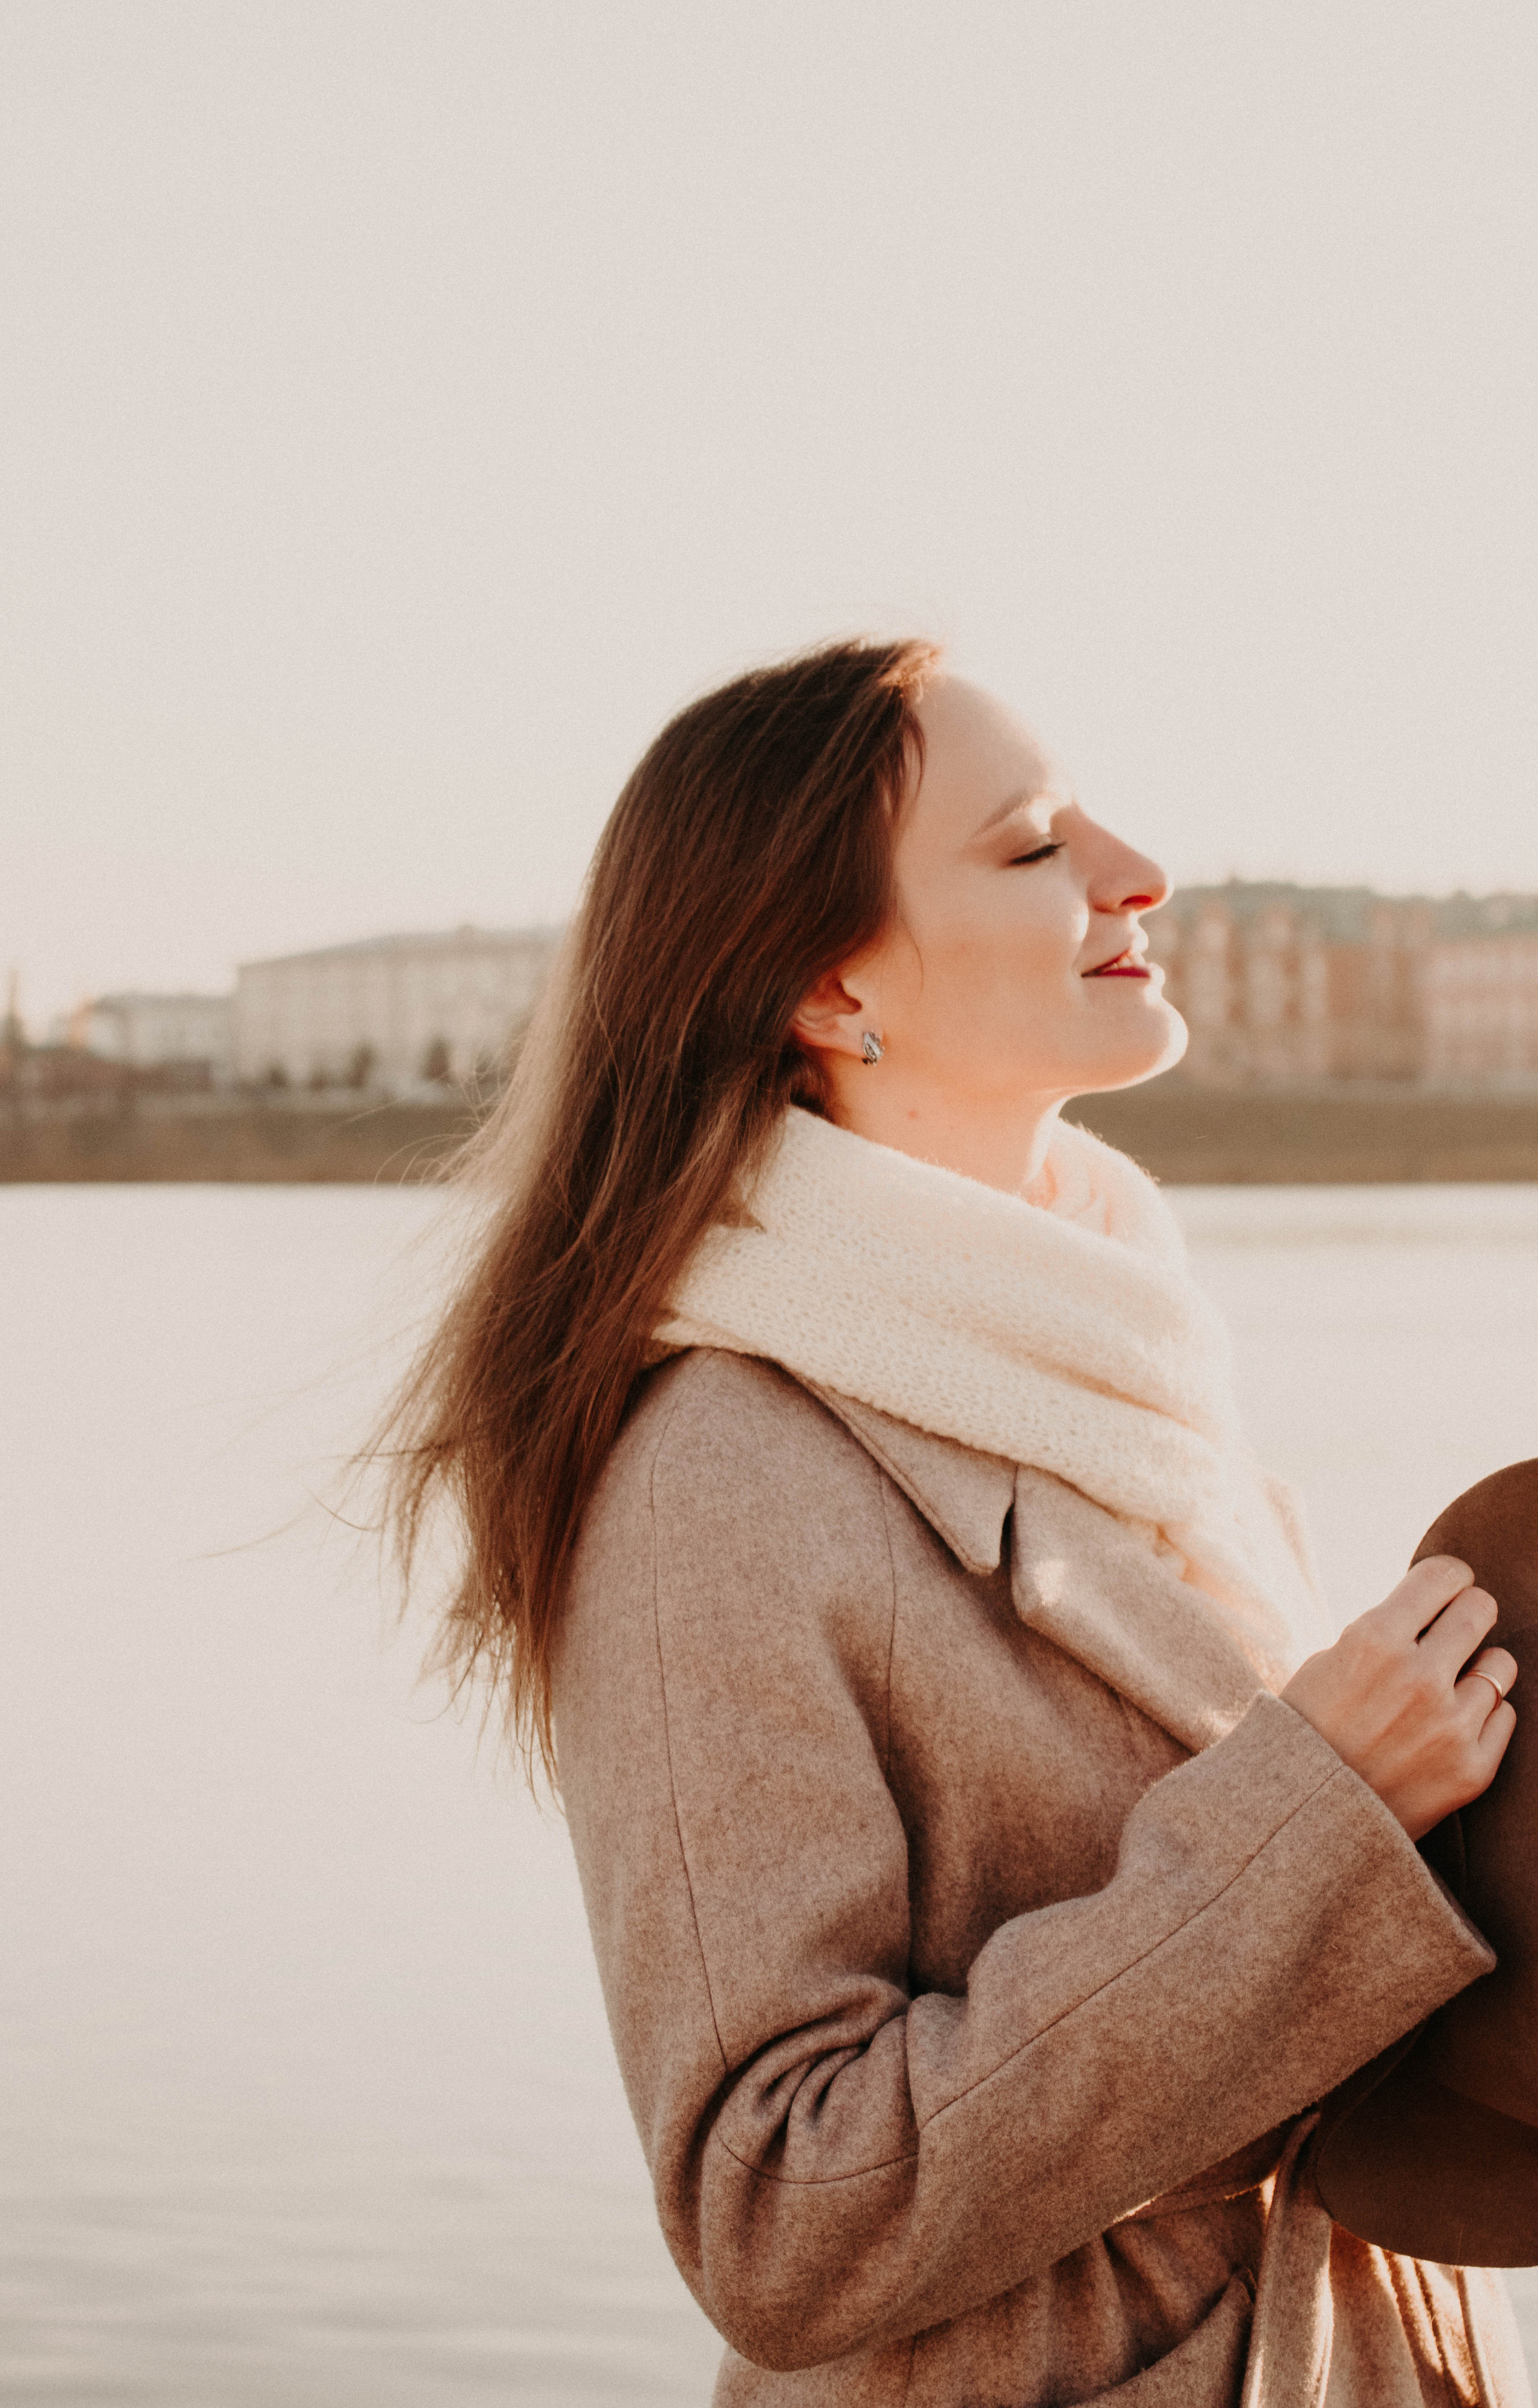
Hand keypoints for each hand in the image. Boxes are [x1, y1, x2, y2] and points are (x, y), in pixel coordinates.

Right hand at [1281, 1555, 1516, 1839]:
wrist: (1305, 1820)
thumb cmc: (1310, 1731)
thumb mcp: (1328, 1662)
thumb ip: (1383, 1630)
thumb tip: (1435, 1606)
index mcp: (1374, 1640)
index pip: (1445, 1575)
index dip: (1447, 1579)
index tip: (1443, 1591)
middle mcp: (1419, 1678)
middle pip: (1480, 1609)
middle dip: (1466, 1615)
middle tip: (1449, 1634)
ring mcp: (1451, 1726)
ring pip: (1501, 1664)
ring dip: (1477, 1669)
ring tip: (1446, 1688)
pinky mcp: (1474, 1769)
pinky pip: (1504, 1715)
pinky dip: (1480, 1717)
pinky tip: (1446, 1730)